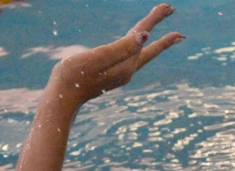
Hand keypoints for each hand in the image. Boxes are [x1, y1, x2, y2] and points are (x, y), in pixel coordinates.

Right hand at [47, 4, 183, 111]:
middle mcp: (127, 71)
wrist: (61, 98)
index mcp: (126, 65)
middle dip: (162, 31)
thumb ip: (122, 47)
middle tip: (172, 11)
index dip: (155, 19)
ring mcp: (120, 74)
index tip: (170, 7)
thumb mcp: (98, 58)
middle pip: (148, 46)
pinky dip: (140, 47)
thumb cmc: (75, 76)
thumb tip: (145, 36)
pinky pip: (131, 57)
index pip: (144, 36)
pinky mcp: (111, 75)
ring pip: (141, 52)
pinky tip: (139, 46)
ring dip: (153, 39)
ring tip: (168, 34)